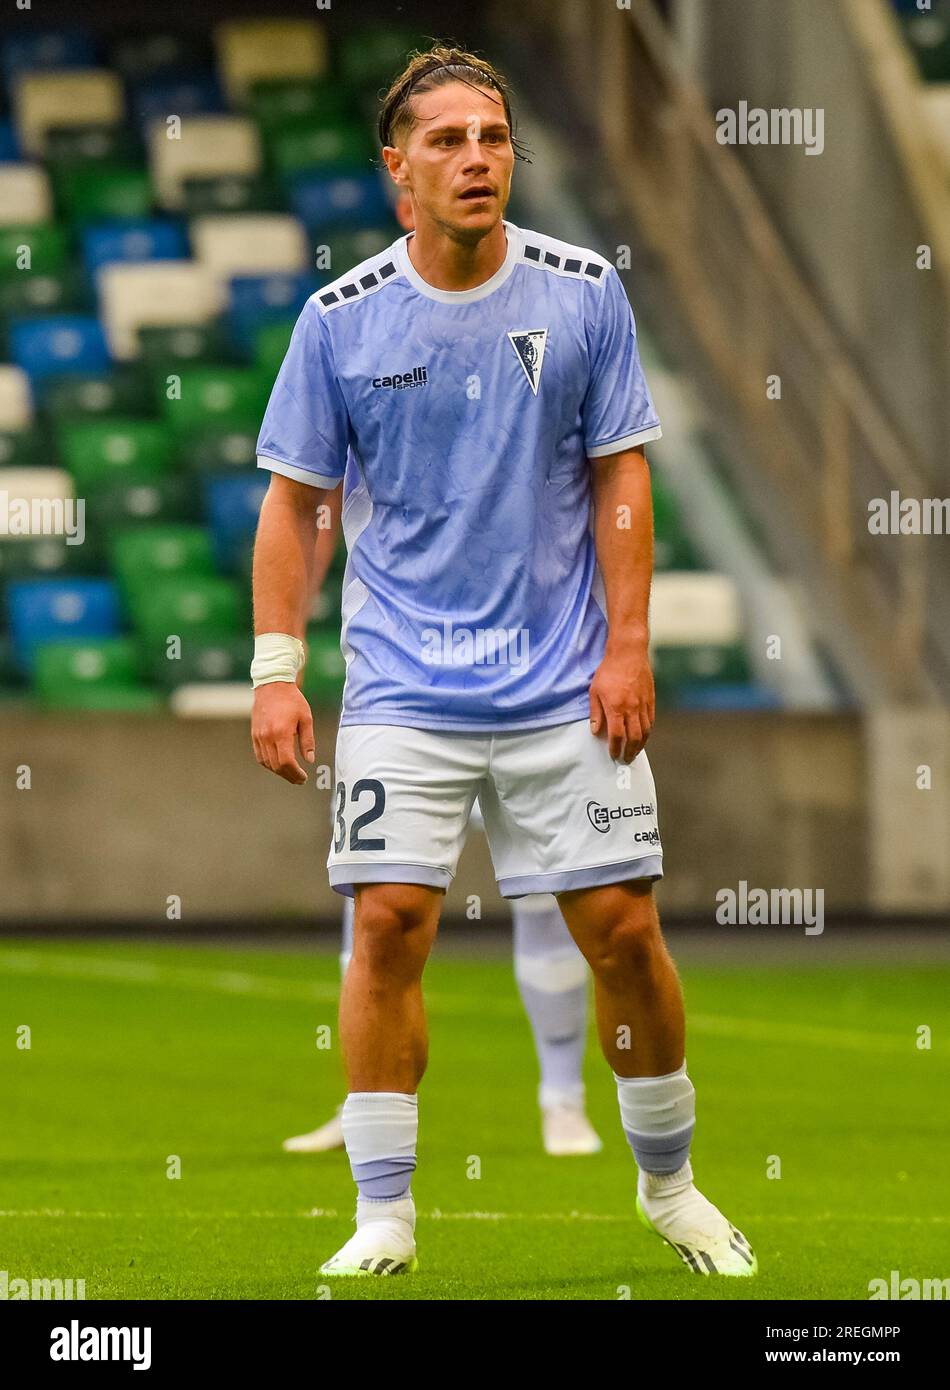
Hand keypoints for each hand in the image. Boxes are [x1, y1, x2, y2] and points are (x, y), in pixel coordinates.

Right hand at [251, 682, 315, 784]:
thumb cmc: (292, 700)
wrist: (272, 685)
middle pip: (276, 766)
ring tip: (291, 773)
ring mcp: (259, 736)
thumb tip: (310, 760)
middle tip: (299, 779)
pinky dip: (269, 764)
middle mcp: (267, 737)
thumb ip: (307, 741)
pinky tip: (278, 765)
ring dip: (279, 771)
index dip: (295, 773)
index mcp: (281, 733)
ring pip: (267, 763)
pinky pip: (260, 756)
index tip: (303, 777)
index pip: (286, 762)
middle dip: (289, 776)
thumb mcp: (306, 719)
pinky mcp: (254, 735)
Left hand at [588, 643, 654, 763]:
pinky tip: (643, 737)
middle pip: (634, 738)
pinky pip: (651, 721)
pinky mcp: (651, 699)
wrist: (628, 653)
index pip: (617, 736)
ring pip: (645, 731)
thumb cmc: (608, 671)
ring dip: (640, 745)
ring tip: (635, 752)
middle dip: (629, 752)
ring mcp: (643, 704)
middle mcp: (632, 709)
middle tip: (625, 760)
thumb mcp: (595, 691)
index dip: (615, 748)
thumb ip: (596, 713)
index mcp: (617, 708)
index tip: (613, 755)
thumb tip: (596, 732)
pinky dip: (647, 732)